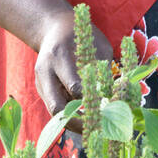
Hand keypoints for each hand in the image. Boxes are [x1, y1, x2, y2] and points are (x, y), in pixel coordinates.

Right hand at [34, 9, 114, 132]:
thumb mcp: (97, 44)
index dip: (92, 100)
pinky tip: (86, 121)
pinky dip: (70, 116)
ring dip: (73, 123)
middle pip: (57, 106)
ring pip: (54, 112)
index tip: (108, 108)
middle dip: (78, 121)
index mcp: (59, 56)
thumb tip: (117, 94)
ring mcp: (41, 83)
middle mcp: (45, 72)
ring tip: (93, 129)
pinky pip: (55, 108)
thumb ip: (104, 68)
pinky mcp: (42, 90)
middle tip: (98, 128)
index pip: (74, 86)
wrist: (52, 28)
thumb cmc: (81, 35)